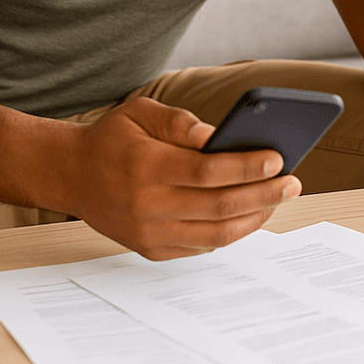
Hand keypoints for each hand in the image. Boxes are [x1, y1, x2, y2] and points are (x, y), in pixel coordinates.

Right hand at [62, 97, 299, 260]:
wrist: (71, 175)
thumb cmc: (112, 139)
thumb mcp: (141, 113)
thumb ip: (180, 123)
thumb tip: (219, 137)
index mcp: (144, 166)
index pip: (207, 171)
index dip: (246, 167)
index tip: (278, 159)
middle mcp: (146, 205)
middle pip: (218, 207)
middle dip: (263, 195)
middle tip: (292, 183)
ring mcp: (148, 233)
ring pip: (215, 235)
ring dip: (254, 219)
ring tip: (277, 200)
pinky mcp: (151, 250)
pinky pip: (201, 248)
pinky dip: (231, 233)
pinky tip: (250, 214)